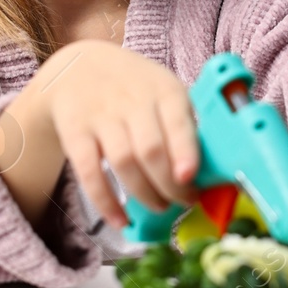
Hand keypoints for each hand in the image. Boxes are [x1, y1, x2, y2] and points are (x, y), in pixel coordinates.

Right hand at [34, 40, 201, 227]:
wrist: (78, 66)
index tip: (191, 179)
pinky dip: (105, 202)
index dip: (184, 153)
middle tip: (182, 201)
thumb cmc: (135, 88)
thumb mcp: (164, 90)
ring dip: (145, 194)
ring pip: (124, 162)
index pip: (177, 122)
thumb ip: (184, 124)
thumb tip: (211, 171)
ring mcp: (101, 116)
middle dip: (170, 185)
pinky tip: (120, 220)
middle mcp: (132, 100)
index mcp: (164, 89)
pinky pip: (89, 173)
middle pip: (151, 149)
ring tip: (159, 206)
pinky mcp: (76, 133)